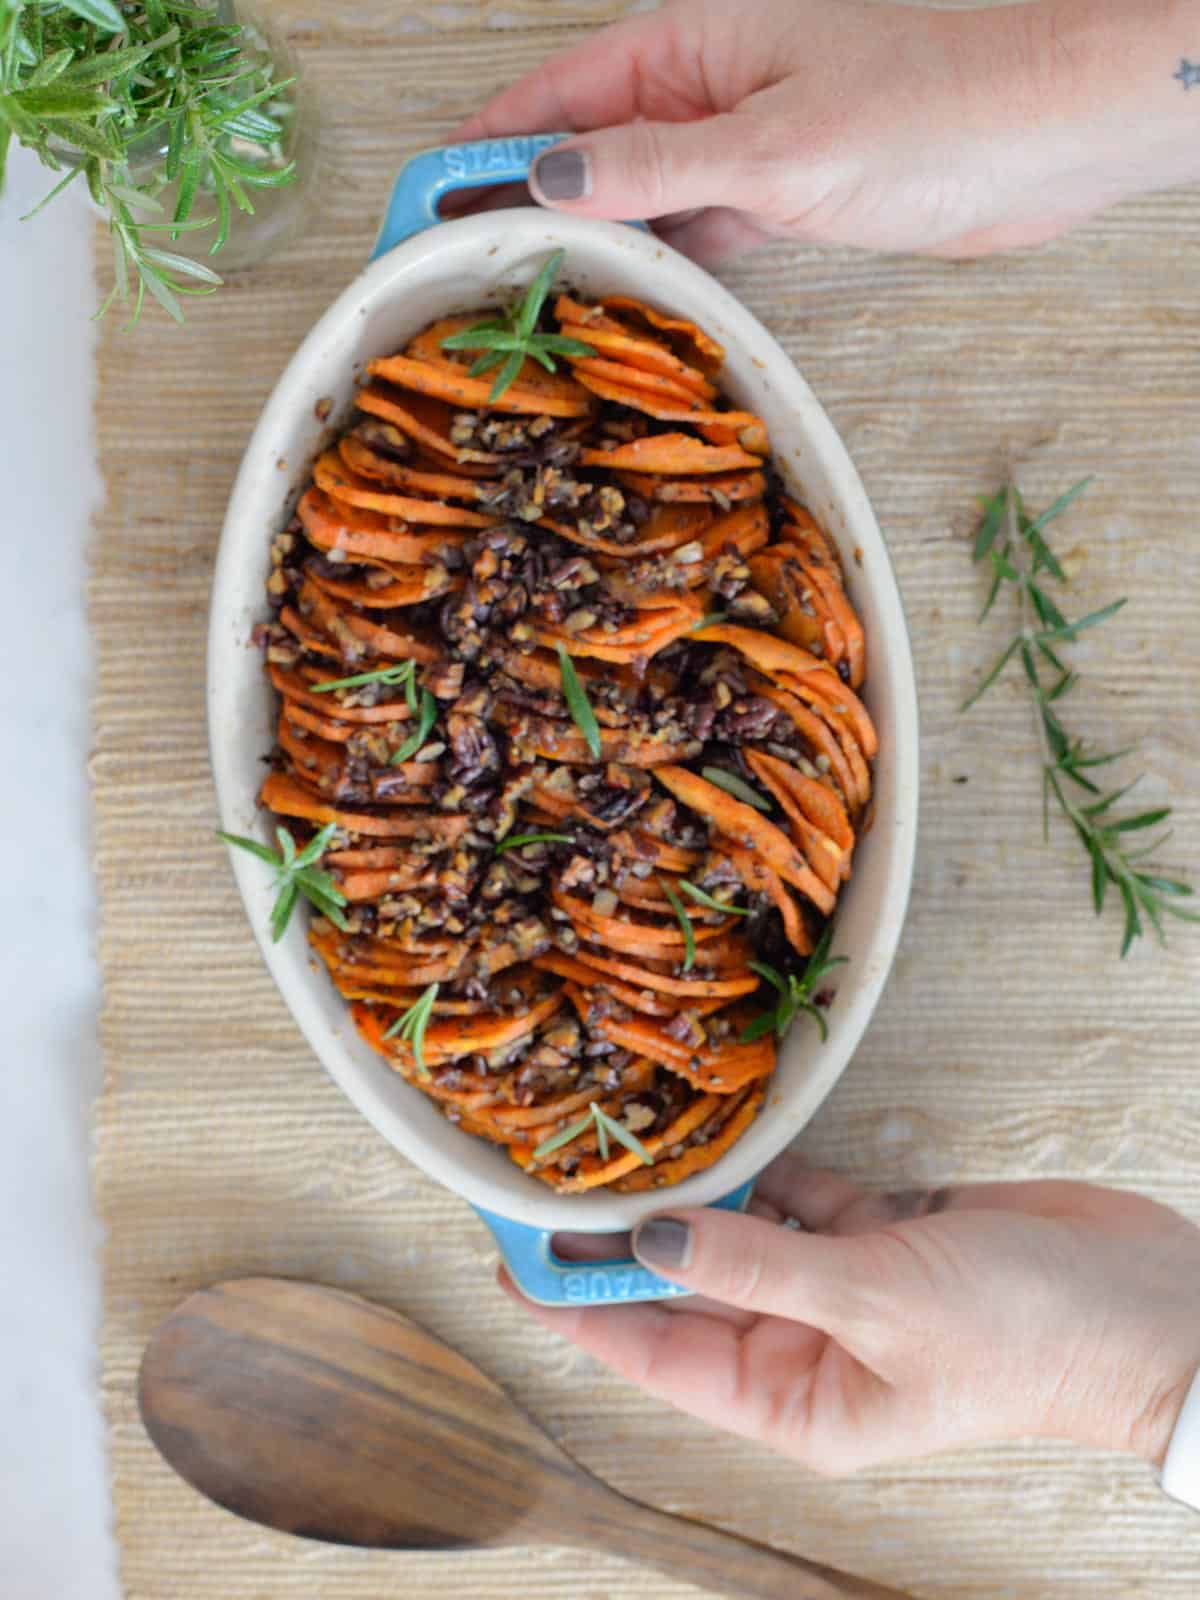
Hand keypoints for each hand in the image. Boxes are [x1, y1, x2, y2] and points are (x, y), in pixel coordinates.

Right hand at [455, 0, 1199, 263]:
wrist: (1050, 133)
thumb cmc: (926, 107)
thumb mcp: (768, 141)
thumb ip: (651, 164)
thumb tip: (540, 180)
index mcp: (687, 47)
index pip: (550, 98)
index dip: (476, 151)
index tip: (416, 209)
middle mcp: (705, 94)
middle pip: (582, 152)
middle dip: (517, 207)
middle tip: (456, 283)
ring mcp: (744, 149)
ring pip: (639, 202)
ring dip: (588, 248)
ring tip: (523, 308)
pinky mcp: (786, 200)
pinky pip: (698, 236)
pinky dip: (661, 270)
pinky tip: (625, 309)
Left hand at [500, 1153, 1199, 1472]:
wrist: (1146, 1302)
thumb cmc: (1021, 1332)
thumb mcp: (876, 1300)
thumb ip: (757, 1263)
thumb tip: (647, 1237)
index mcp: (795, 1398)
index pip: (655, 1351)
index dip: (580, 1305)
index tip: (511, 1255)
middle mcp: (806, 1346)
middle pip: (687, 1287)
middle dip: (625, 1237)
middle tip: (548, 1175)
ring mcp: (844, 1285)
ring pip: (742, 1233)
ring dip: (693, 1191)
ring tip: (617, 1139)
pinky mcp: (882, 1231)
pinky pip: (801, 1195)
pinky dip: (766, 1164)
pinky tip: (720, 1126)